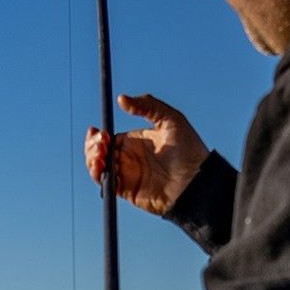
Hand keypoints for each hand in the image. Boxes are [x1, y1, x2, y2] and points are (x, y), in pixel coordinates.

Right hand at [85, 94, 209, 215]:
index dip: (98, 135)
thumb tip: (121, 98)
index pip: (108, 137)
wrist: (198, 181)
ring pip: (99, 168)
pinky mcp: (128, 191)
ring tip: (99, 155)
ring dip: (92, 160)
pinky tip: (103, 167)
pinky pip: (107, 184)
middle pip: (99, 152)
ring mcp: (128, 175)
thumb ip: (147, 106)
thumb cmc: (190, 150)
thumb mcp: (171, 119)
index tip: (97, 131)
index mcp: (136, 141)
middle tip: (100, 143)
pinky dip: (100, 176)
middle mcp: (129, 158)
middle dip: (92, 146)